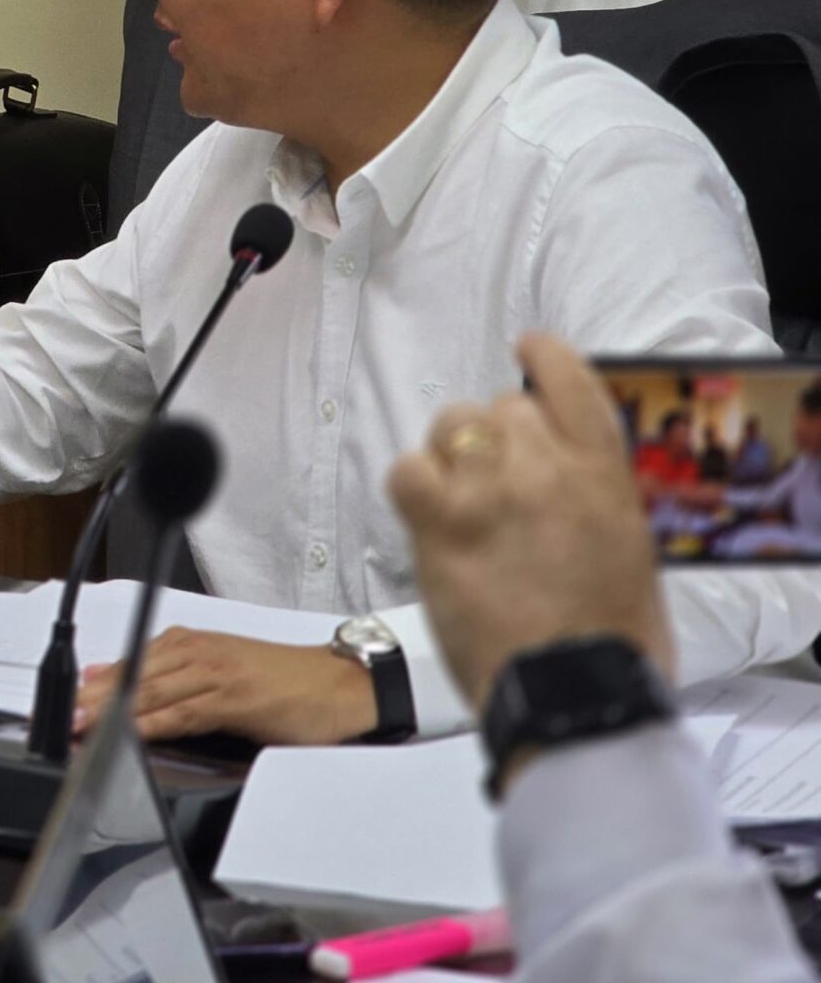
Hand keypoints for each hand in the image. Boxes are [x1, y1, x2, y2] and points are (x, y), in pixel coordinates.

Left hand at [74, 629, 376, 745]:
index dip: (92, 686)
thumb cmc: (283, 683)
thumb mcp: (220, 672)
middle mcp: (198, 653)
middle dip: (92, 699)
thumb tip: (109, 682)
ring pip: (153, 691)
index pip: (129, 664)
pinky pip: (185, 712)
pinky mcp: (236, 699)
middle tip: (58, 719)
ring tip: (80, 726)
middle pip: (133, 677)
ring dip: (112, 710)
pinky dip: (153, 723)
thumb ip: (167, 676)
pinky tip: (129, 734)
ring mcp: (216, 674)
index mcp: (191, 645)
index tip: (61, 705)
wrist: (339, 685)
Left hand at [387, 332, 672, 719]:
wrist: (575, 692)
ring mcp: (489, 489)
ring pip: (451, 427)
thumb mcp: (630, 549)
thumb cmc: (612, 637)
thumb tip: (564, 478)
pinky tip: (428, 511)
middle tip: (499, 486)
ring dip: (453, 456)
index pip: (569, 377)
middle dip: (497, 437)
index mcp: (604, 472)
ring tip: (463, 502)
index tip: (527, 346)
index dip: (543, 355)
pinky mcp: (440, 522)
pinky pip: (407, 468)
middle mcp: (546, 466)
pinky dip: (413, 484)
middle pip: (502, 408)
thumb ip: (592, 496)